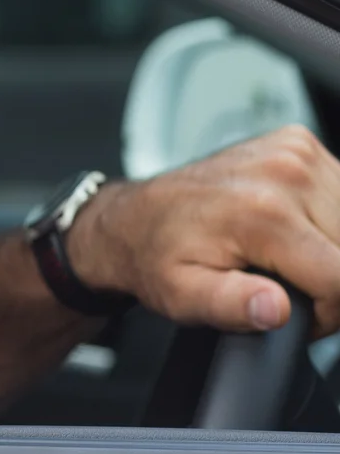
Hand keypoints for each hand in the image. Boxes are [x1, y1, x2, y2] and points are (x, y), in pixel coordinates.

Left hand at [69, 125, 339, 334]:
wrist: (134, 216)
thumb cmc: (157, 257)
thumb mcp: (182, 296)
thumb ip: (231, 307)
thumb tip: (274, 309)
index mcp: (261, 212)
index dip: (327, 310)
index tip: (291, 310)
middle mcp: (285, 173)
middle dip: (330, 281)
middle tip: (282, 285)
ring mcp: (294, 152)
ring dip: (332, 249)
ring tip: (285, 258)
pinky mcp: (298, 143)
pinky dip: (329, 220)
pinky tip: (293, 229)